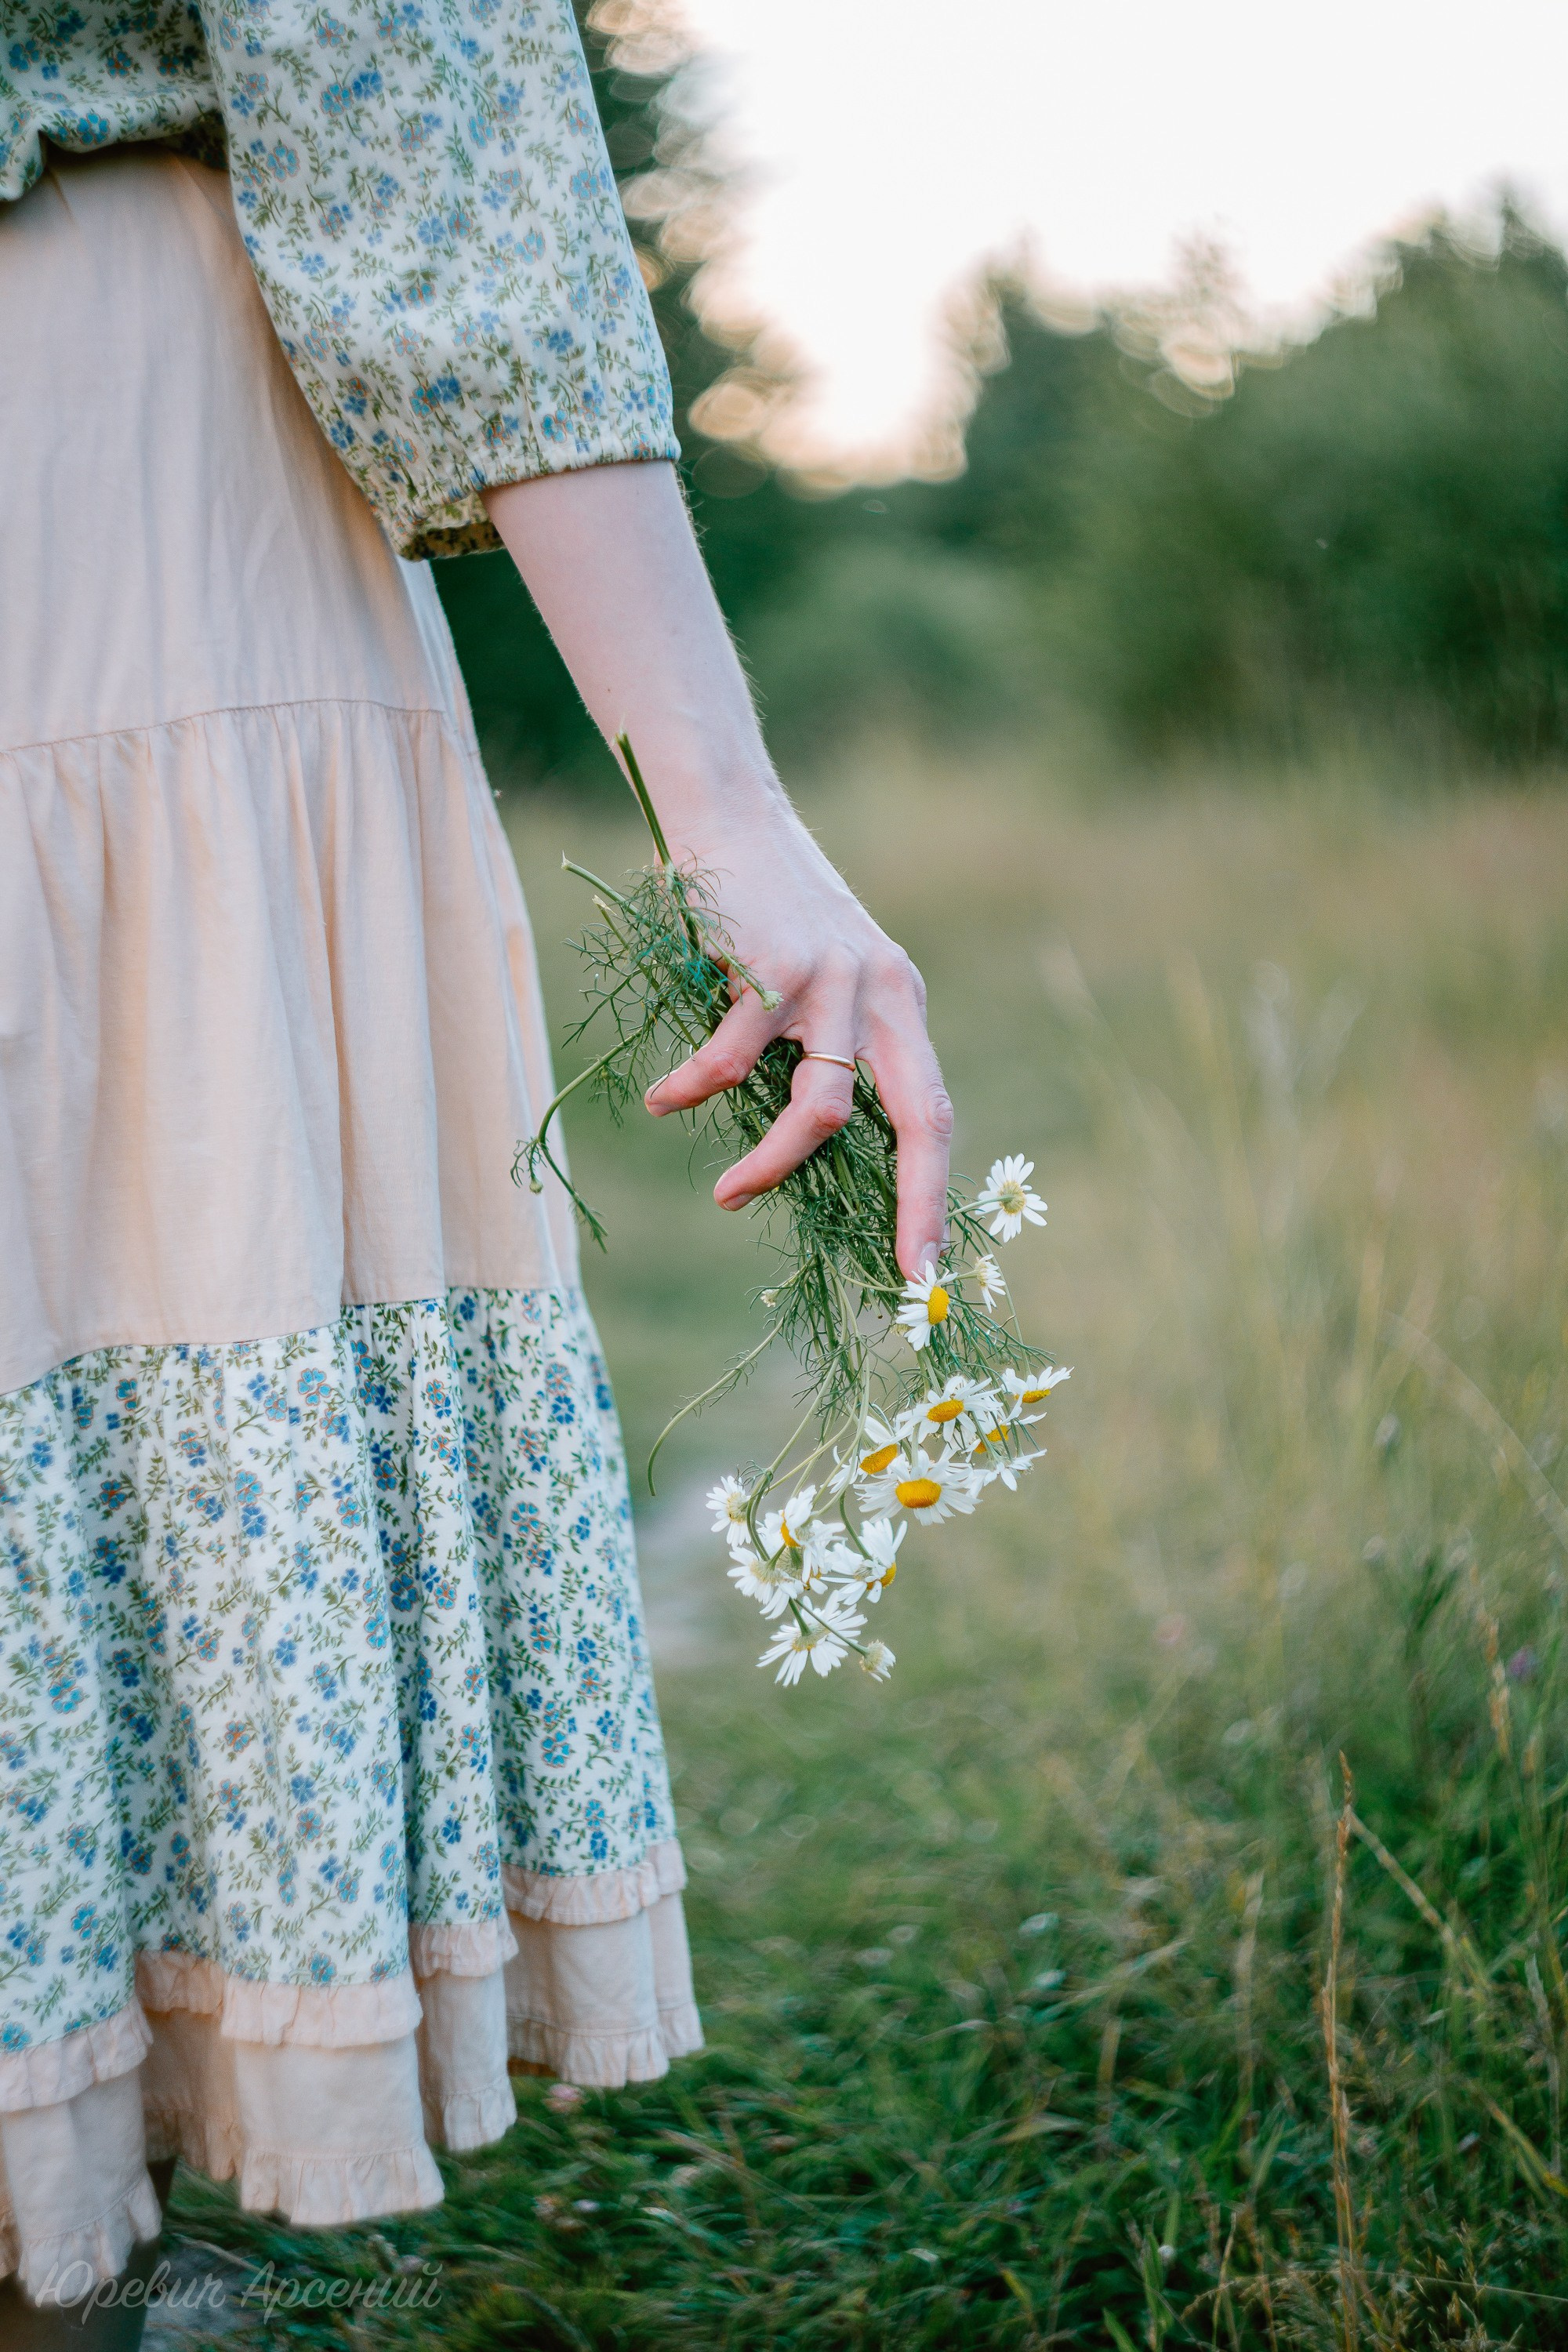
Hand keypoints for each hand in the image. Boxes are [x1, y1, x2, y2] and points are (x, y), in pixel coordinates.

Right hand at [641, 801, 951, 1279]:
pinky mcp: (773, 967)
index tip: (927, 1265)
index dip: (935, 1192)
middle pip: (919, 1120)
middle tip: (900, 1274)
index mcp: (901, 1003)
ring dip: (773, 1166)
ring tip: (728, 1196)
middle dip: (919, 1204)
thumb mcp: (820, 978)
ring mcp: (833, 979)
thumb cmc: (763, 910)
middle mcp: (884, 992)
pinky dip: (694, 1092)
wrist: (727, 812)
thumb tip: (809, 1146)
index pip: (934, 1113)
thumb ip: (828, 1044)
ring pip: (821, 1110)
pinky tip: (664, 1101)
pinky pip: (733, 1062)